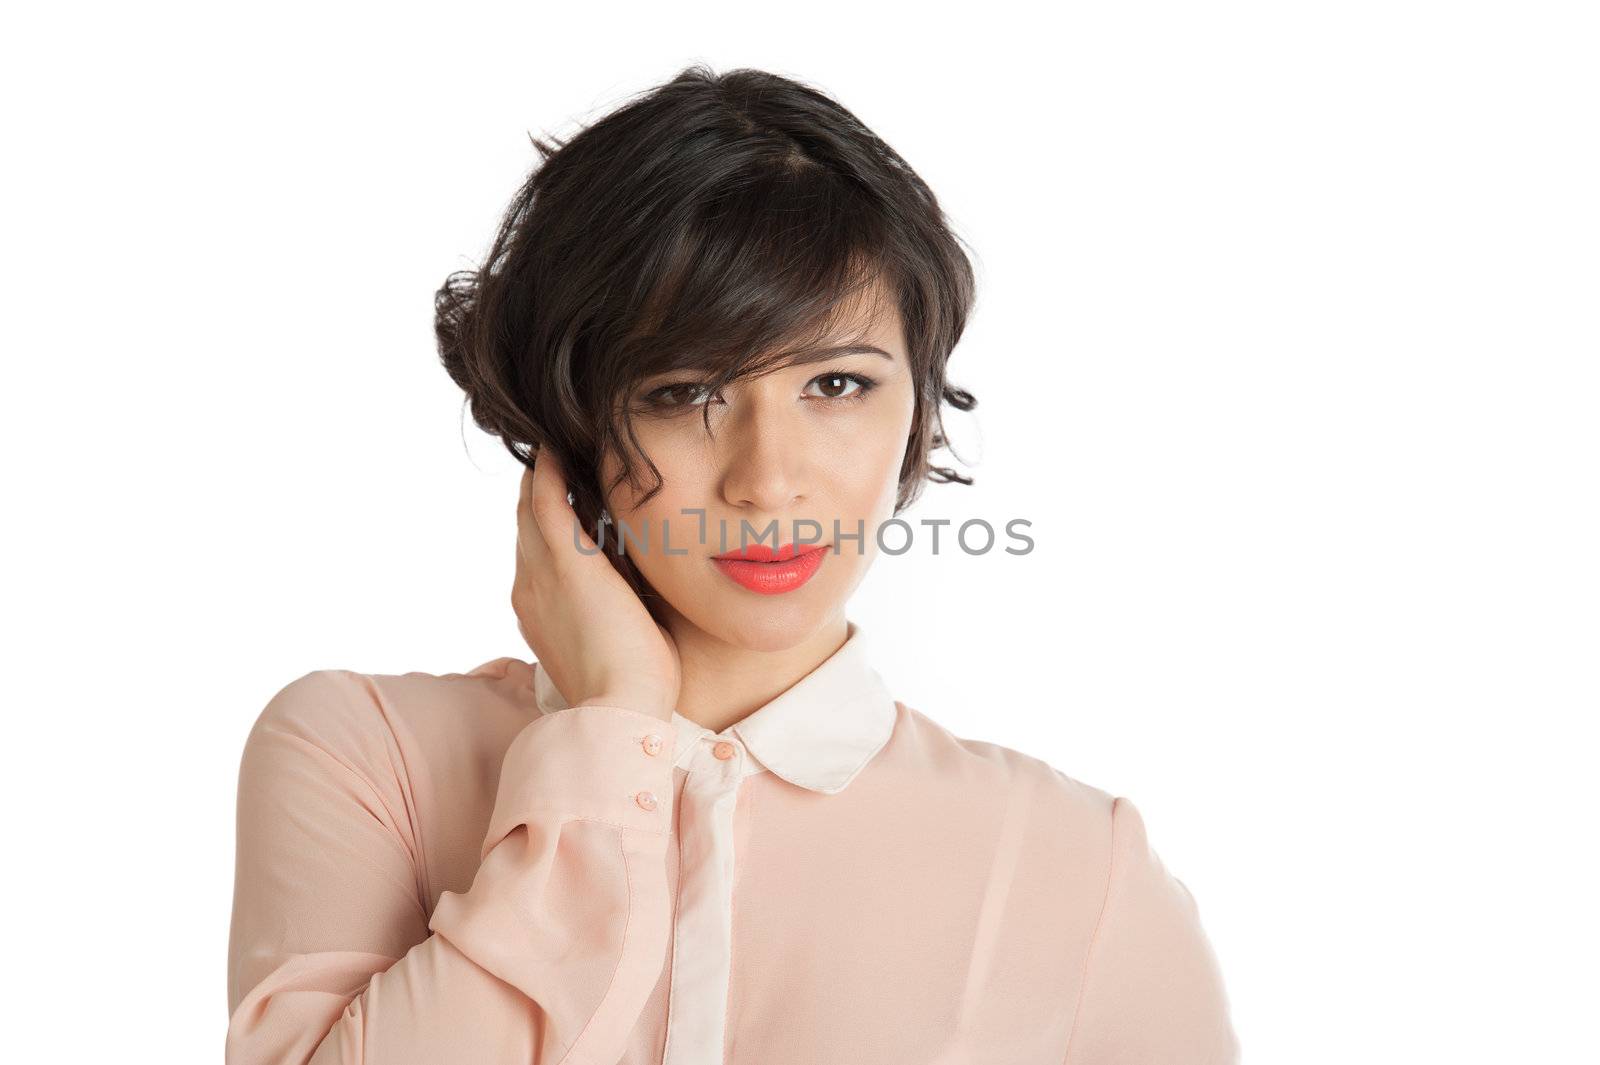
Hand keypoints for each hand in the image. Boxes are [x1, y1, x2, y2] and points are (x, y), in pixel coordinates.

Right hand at [512, 447, 680, 720]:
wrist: (622, 710)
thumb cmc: (633, 687)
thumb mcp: (621, 638)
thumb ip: (621, 606)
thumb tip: (643, 586)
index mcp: (540, 611)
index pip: (537, 551)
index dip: (547, 520)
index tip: (567, 493)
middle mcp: (529, 589)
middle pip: (527, 524)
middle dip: (541, 490)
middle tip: (559, 455)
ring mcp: (542, 575)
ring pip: (532, 510)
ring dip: (544, 476)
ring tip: (560, 445)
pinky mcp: (565, 565)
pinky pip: (547, 504)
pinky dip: (550, 475)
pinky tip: (557, 450)